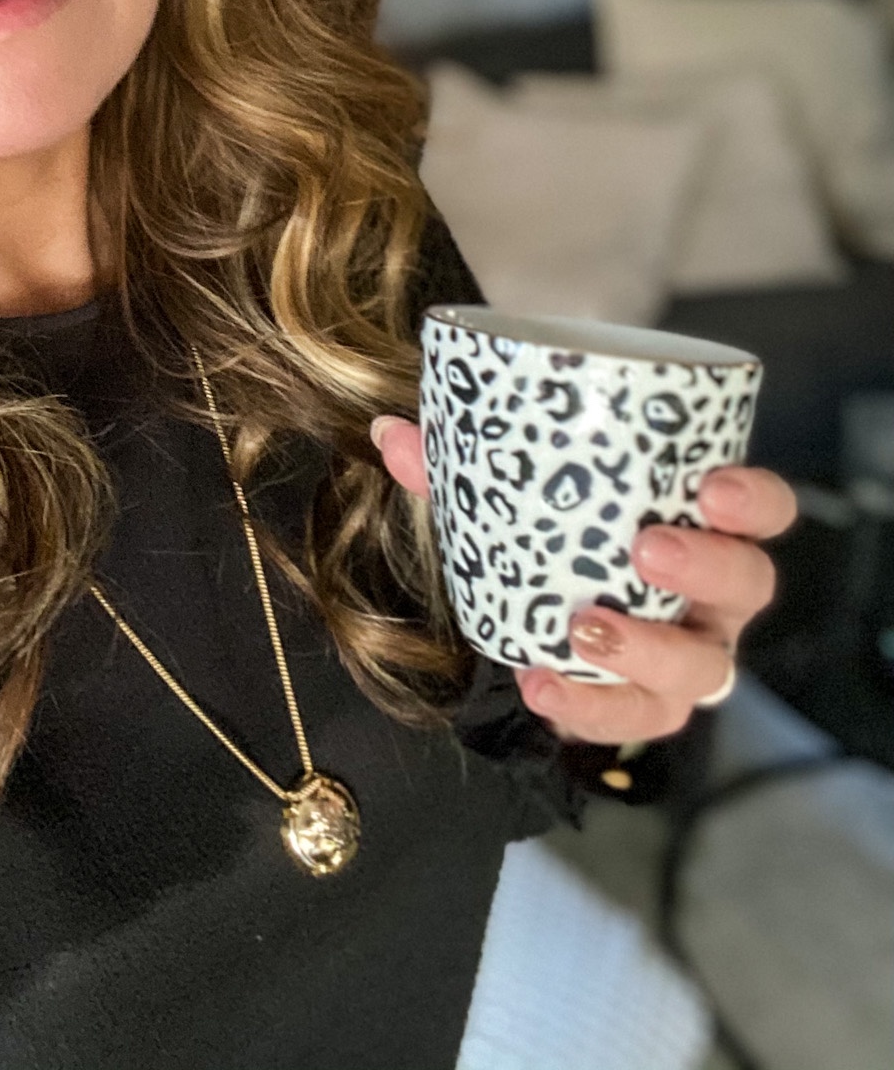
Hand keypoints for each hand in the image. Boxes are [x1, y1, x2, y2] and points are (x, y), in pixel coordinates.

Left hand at [372, 415, 797, 743]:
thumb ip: (456, 460)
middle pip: (749, 586)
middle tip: (647, 549)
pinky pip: (634, 719)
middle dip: (707, 568)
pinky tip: (541, 686)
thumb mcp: (511, 487)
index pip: (764, 510)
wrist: (536, 608)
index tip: (711, 487)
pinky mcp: (642, 703)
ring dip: (649, 650)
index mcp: (702, 524)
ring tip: (584, 628)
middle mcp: (711, 595)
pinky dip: (590, 707)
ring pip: (704, 670)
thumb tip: (389, 433)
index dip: (753, 500)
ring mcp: (687, 654)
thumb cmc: (553, 529)